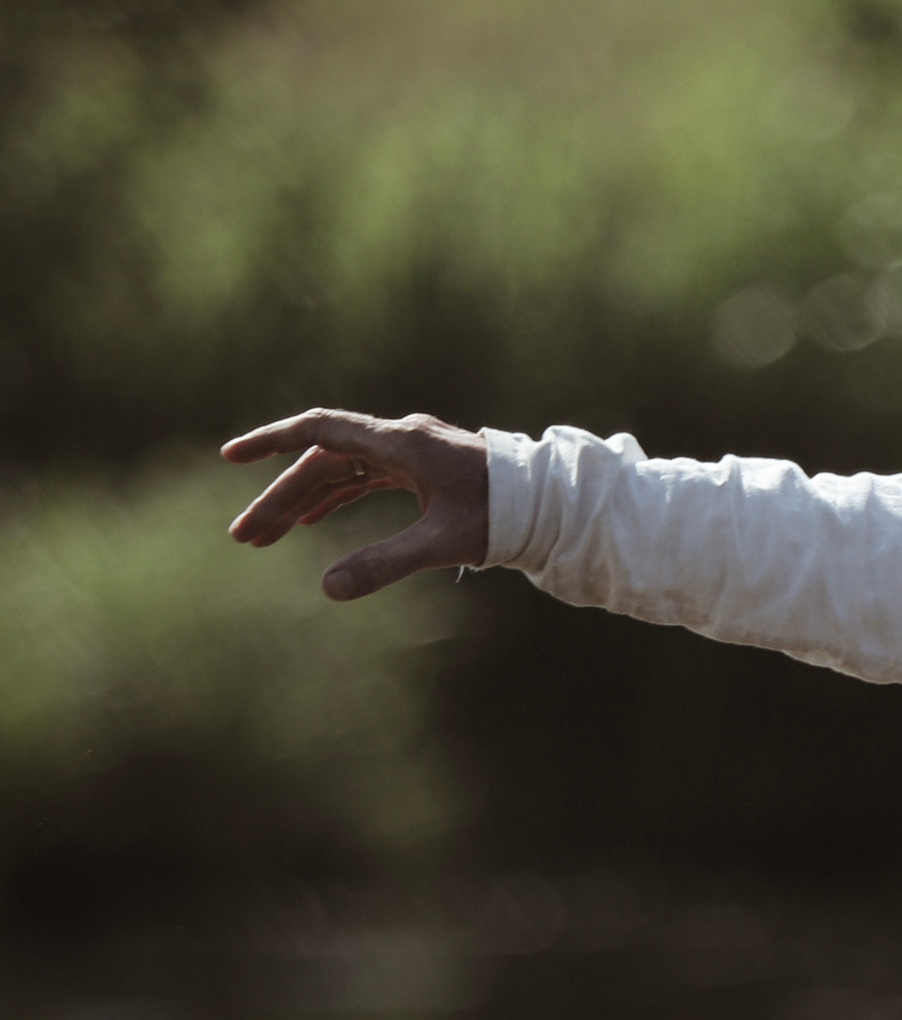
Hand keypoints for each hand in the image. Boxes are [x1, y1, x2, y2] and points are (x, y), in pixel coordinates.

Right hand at [222, 409, 490, 600]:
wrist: (552, 503)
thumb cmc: (503, 517)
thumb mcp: (443, 543)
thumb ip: (386, 564)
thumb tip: (329, 589)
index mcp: (399, 443)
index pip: (318, 431)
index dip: (270, 442)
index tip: (231, 457)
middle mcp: (399, 439)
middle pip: (321, 461)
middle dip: (280, 499)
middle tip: (244, 537)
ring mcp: (409, 452)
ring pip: (340, 472)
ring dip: (304, 502)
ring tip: (266, 537)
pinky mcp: (420, 468)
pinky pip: (364, 478)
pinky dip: (335, 498)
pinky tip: (313, 522)